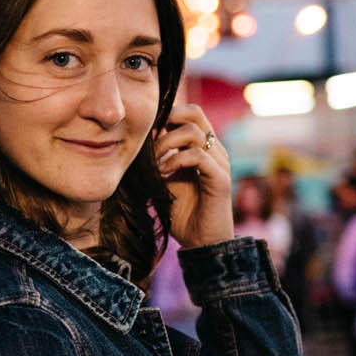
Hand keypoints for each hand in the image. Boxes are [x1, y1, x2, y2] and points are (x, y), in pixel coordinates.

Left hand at [153, 104, 232, 248]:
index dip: (166, 115)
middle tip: (149, 142)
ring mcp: (220, 163)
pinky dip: (175, 159)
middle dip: (166, 121)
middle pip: (194, 113)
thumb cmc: (184, 214)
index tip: (145, 133)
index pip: (189, 113)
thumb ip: (157, 161)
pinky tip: (163, 172)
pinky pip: (198, 155)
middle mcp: (214, 151)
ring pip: (193, 131)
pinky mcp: (220, 179)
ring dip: (166, 143)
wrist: (202, 243)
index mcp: (203, 148)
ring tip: (153, 163)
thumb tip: (135, 145)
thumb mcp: (164, 182)